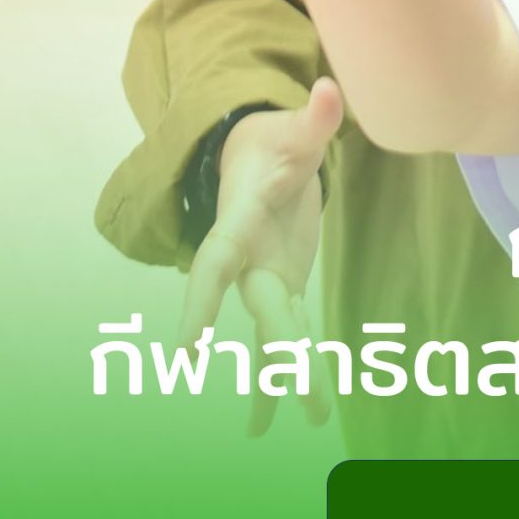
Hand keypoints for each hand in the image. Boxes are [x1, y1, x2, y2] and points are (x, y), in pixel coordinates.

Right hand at [179, 78, 343, 435]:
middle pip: (259, 310)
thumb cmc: (271, 141)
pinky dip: (289, 368)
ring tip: (278, 429)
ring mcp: (263, 276)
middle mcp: (247, 258)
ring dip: (278, 378)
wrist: (250, 156)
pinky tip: (291, 412)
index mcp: (241, 222)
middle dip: (277, 355)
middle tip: (298, 402)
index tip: (188, 347)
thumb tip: (330, 89)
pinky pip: (287, 333)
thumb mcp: (294, 129)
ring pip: (271, 332)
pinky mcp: (282, 284)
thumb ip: (314, 117)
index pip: (217, 263)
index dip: (202, 302)